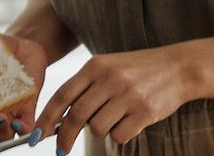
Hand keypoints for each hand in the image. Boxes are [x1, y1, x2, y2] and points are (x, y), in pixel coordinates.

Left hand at [36, 47, 194, 154]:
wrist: (177, 68)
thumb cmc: (137, 70)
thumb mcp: (109, 68)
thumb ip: (85, 88)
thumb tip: (58, 119)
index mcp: (96, 65)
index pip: (62, 95)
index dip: (46, 118)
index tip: (36, 135)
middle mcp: (110, 78)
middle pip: (76, 116)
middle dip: (65, 138)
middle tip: (61, 150)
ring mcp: (128, 95)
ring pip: (98, 128)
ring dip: (101, 130)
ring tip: (115, 118)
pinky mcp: (144, 111)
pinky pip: (119, 135)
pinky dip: (120, 134)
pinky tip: (130, 121)